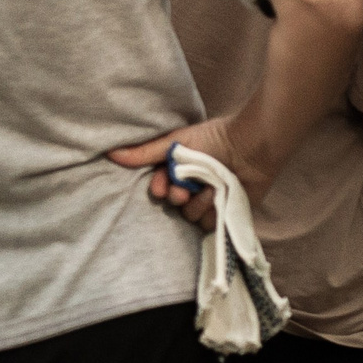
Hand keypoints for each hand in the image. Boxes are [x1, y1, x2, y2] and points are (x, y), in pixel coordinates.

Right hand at [108, 116, 259, 233]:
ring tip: (210, 189)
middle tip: (184, 190)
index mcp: (179, 172)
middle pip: (173, 204)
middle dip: (176, 197)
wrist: (251, 146)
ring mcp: (209, 201)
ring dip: (197, 203)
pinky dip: (212, 212)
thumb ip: (145, 153)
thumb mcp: (176, 143)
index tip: (160, 187)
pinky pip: (209, 224)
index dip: (158, 189)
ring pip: (190, 216)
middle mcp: (192, 188)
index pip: (160, 187)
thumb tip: (111, 153)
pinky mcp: (226, 212)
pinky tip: (220, 198)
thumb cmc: (214, 138)